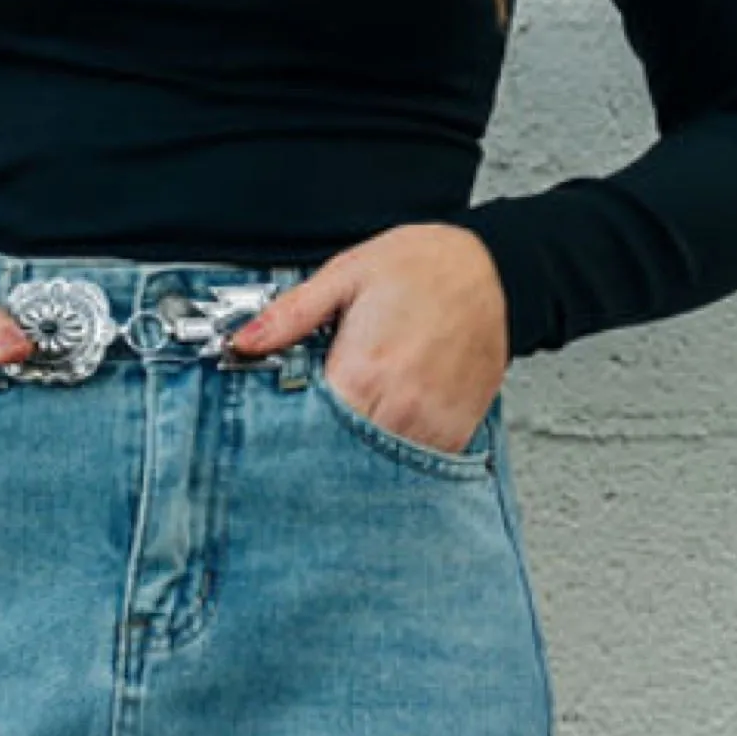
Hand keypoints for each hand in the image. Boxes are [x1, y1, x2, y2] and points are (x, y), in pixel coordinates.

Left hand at [226, 223, 508, 454]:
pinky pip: (416, 464)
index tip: (279, 429)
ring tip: (357, 422)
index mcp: (363, 371)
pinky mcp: (453, 434)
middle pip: (341, 454)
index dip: (289, 432)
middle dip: (322, 445)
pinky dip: (397, 456)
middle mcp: (398, 407)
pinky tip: (389, 427)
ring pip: (379, 468)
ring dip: (360, 454)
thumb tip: (243, 341)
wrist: (493, 270)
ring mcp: (429, 426)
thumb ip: (292, 314)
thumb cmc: (422, 267)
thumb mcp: (347, 275)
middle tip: (317, 427)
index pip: (310, 430)